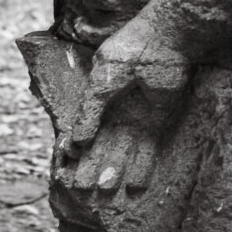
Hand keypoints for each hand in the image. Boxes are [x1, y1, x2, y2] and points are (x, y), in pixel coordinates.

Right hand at [61, 16, 191, 196]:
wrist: (166, 38)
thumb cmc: (132, 51)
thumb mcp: (104, 81)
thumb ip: (91, 110)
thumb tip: (76, 142)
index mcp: (100, 94)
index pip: (85, 127)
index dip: (75, 148)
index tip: (65, 167)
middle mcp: (118, 109)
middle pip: (103, 144)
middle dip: (93, 166)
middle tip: (81, 190)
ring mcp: (138, 116)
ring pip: (123, 150)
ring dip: (115, 170)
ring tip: (104, 192)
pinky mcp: (159, 121)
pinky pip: (149, 149)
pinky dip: (143, 167)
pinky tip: (135, 186)